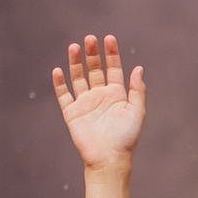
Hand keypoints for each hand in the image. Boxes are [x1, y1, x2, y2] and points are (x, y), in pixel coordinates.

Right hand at [53, 34, 145, 171]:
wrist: (109, 159)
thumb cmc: (126, 138)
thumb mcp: (137, 112)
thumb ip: (137, 89)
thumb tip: (139, 67)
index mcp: (117, 95)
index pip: (113, 69)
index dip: (111, 54)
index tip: (109, 38)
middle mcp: (101, 96)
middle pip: (94, 69)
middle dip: (92, 54)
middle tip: (89, 38)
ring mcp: (85, 103)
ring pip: (78, 78)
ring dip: (75, 62)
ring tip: (74, 47)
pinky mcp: (72, 113)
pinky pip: (64, 95)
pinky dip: (60, 83)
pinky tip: (58, 70)